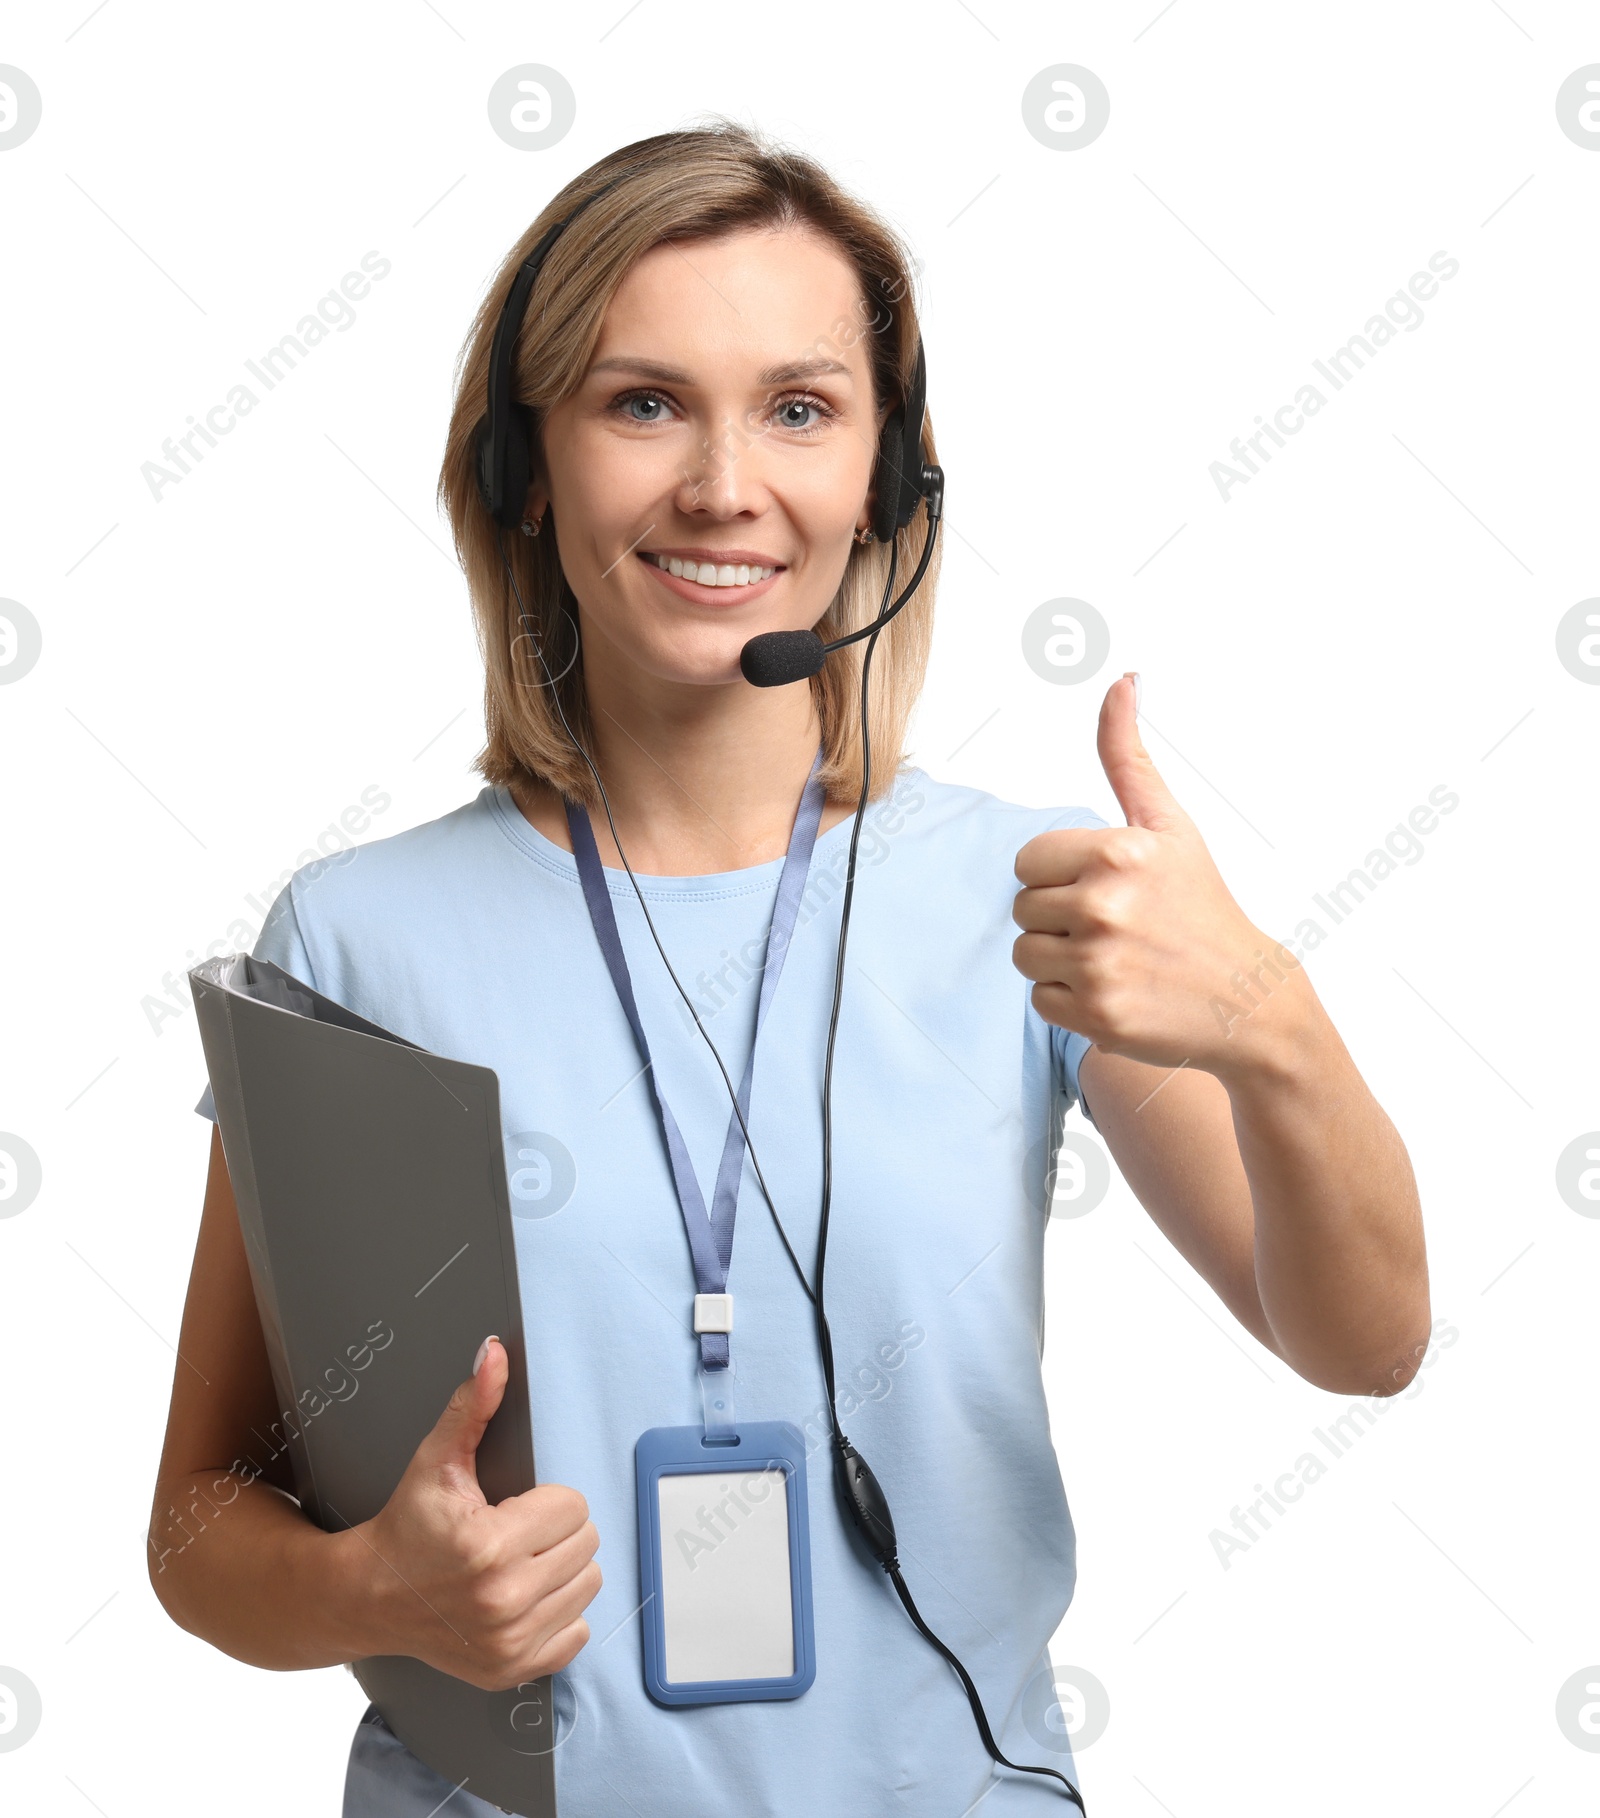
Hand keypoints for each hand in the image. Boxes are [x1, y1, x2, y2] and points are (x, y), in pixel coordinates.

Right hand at [358, 1337, 600, 1690]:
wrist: (366, 1597)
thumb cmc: (405, 1527)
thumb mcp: (436, 1460)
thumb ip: (473, 1405)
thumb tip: (494, 1353)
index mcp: (489, 1545)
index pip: (573, 1506)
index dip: (546, 1499)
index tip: (513, 1506)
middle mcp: (502, 1599)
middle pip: (587, 1544)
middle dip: (555, 1531)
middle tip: (515, 1532)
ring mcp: (509, 1641)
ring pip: (588, 1584)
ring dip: (562, 1569)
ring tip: (518, 1561)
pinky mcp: (511, 1669)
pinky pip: (578, 1633)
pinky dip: (559, 1614)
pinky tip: (522, 1597)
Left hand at [1011, 673, 1302, 1080]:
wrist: (1248, 999)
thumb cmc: (1200, 905)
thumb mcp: (1169, 826)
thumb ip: (1128, 757)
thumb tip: (1120, 680)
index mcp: (1116, 851)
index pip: (1028, 861)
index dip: (1060, 876)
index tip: (1106, 887)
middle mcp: (1104, 905)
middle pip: (1023, 908)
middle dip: (1060, 917)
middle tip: (1118, 928)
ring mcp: (1099, 963)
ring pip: (1026, 954)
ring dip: (1060, 960)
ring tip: (1115, 958)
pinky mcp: (1095, 1014)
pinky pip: (1041, 999)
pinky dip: (1071, 1001)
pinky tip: (1118, 991)